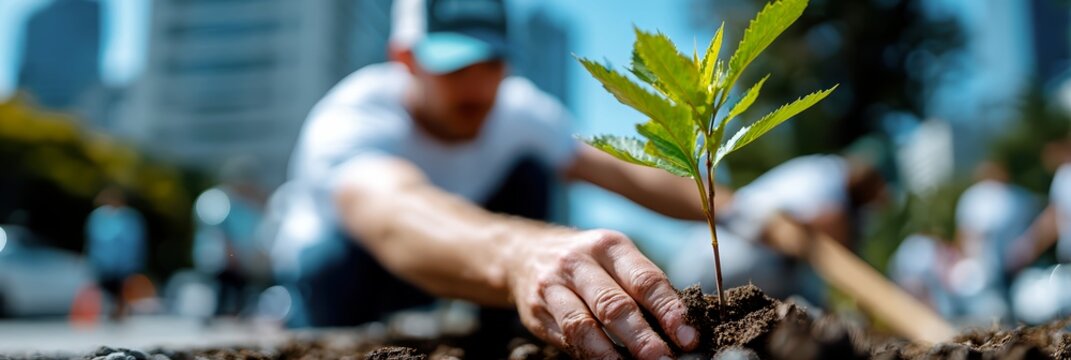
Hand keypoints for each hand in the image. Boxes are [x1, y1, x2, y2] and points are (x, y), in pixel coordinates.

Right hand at [506, 229, 698, 358]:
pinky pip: (565, 339)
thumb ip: (642, 288)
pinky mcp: (535, 312)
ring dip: (611, 355)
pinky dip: (589, 356)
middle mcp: (578, 263)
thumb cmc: (589, 262)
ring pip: (583, 326)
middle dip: (642, 339)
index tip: (688, 338)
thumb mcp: (615, 258)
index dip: (669, 311)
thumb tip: (680, 330)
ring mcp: (552, 287)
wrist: (525, 253)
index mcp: (608, 246)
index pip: (644, 280)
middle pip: (613, 305)